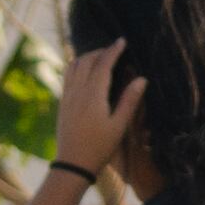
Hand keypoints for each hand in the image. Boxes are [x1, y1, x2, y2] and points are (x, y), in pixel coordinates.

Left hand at [52, 36, 140, 182]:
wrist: (73, 164)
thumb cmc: (100, 147)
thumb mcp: (119, 126)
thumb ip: (130, 100)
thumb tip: (141, 79)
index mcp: (93, 96)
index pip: (103, 65)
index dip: (113, 50)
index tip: (121, 40)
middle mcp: (77, 92)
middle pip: (86, 61)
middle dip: (99, 51)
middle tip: (113, 50)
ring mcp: (67, 97)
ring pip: (73, 66)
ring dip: (86, 57)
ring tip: (99, 58)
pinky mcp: (62, 103)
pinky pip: (67, 77)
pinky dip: (76, 67)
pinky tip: (85, 72)